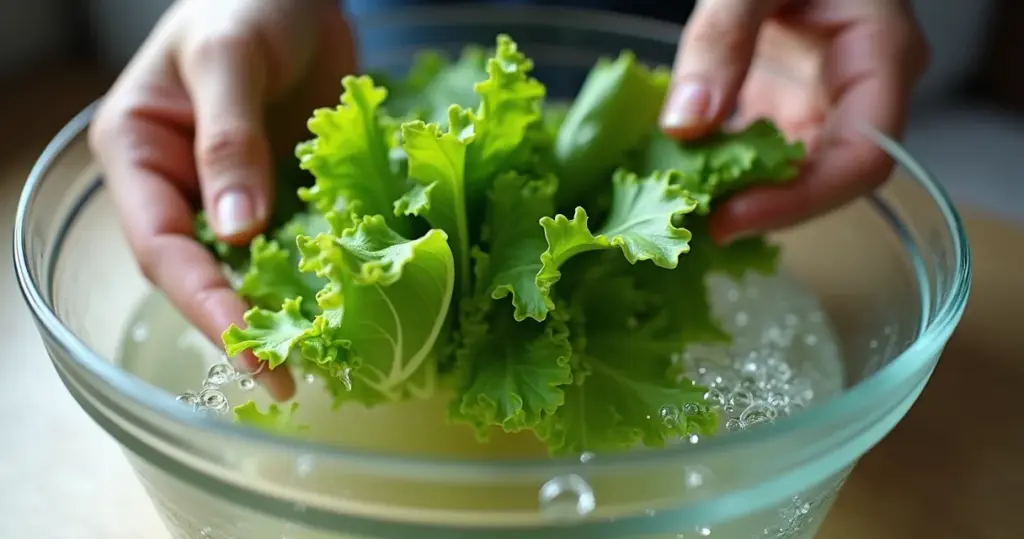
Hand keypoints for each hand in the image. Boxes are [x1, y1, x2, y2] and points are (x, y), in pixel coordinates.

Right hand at [89, 0, 356, 399]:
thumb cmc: (244, 3)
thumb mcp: (229, 61)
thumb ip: (229, 142)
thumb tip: (235, 231)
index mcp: (139, 155)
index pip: (163, 248)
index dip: (204, 306)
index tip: (250, 354)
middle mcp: (179, 186)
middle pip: (200, 274)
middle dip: (240, 328)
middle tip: (289, 379)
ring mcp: (231, 194)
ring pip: (247, 268)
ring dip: (279, 311)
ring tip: (321, 360)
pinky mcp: (281, 192)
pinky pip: (293, 242)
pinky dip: (315, 275)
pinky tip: (348, 306)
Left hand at [660, 0, 928, 242]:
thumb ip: (723, 39)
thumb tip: (684, 126)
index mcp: (880, 59)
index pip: (862, 158)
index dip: (801, 202)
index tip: (729, 219)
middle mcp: (859, 93)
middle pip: (826, 178)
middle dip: (761, 208)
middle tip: (688, 225)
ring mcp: (822, 101)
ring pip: (790, 174)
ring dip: (735, 195)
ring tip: (676, 209)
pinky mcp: (785, 104)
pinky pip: (759, 152)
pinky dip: (719, 168)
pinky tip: (676, 176)